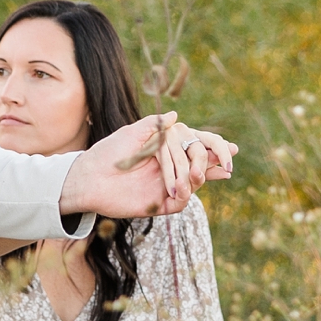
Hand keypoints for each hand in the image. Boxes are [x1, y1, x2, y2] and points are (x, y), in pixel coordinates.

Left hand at [58, 113, 237, 220]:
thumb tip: (175, 116)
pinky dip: (185, 195)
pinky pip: (182, 202)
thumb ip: (154, 125)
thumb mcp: (131, 134)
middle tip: (217, 162)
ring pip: (195, 182)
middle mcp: (171, 167)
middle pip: (201, 164)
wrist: (89, 178)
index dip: (215, 148)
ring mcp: (167, 186)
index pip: (197, 146)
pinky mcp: (160, 204)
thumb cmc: (108, 152)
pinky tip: (180, 190)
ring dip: (198, 177)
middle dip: (211, 162)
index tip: (232, 149)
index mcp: (167, 148)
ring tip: (194, 175)